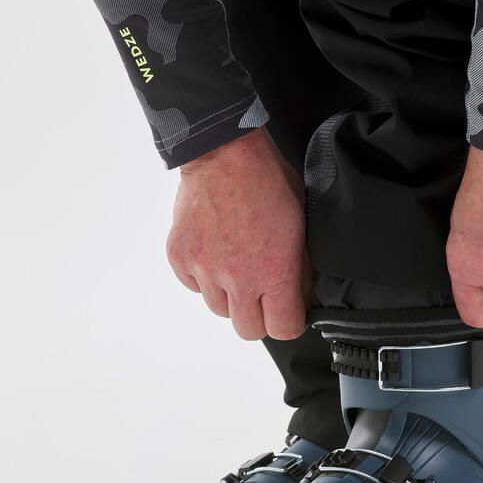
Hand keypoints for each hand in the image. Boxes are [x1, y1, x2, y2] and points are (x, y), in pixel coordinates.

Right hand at [166, 129, 309, 340]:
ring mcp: (205, 269)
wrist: (225, 151)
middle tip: (262, 292)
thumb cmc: (268, 182)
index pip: (283, 331)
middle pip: (247, 331)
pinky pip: (193, 286)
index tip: (288, 309)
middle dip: (258, 316)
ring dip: (229, 296)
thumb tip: (300, 298)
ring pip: (219, 309)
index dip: (289, 322)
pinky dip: (204, 277)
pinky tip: (216, 251)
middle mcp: (238, 278)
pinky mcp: (180, 257)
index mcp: (274, 273)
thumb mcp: (302, 227)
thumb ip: (300, 270)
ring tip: (237, 263)